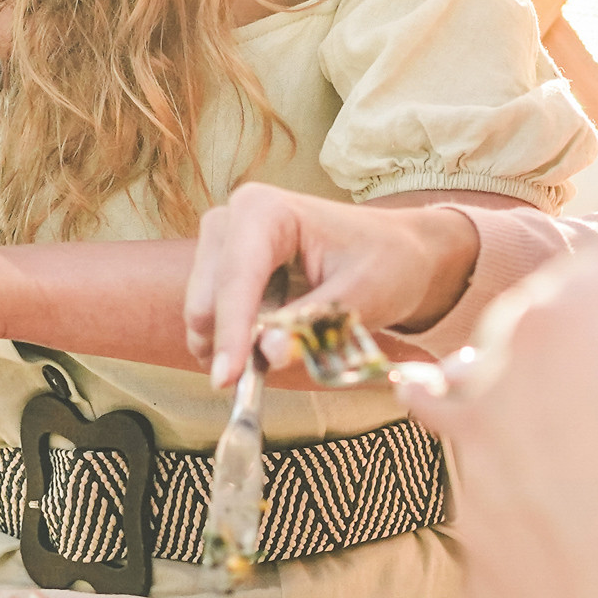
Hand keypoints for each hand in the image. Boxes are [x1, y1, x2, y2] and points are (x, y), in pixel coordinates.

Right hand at [186, 183, 480, 386]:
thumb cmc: (385, 263)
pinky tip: (259, 352)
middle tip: (247, 386)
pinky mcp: (222, 270)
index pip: (237, 276)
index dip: (231, 330)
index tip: (227, 378)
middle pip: (209, 292)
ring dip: (226, 345)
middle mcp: (234, 219)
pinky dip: (230, 342)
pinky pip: (211, 316)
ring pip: (202, 308)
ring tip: (263, 368)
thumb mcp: (361, 296)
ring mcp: (223, 243)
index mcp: (267, 210)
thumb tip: (268, 352)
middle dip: (225, 341)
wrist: (395, 253)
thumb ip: (313, 324)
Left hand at [404, 179, 597, 597]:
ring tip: (514, 337)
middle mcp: (505, 370)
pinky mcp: (472, 529)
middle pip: (565, 302)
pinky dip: (490, 433)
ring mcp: (475, 454)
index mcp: (580, 316)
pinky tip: (444, 419)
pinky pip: (481, 457)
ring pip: (495, 374)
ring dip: (523, 351)